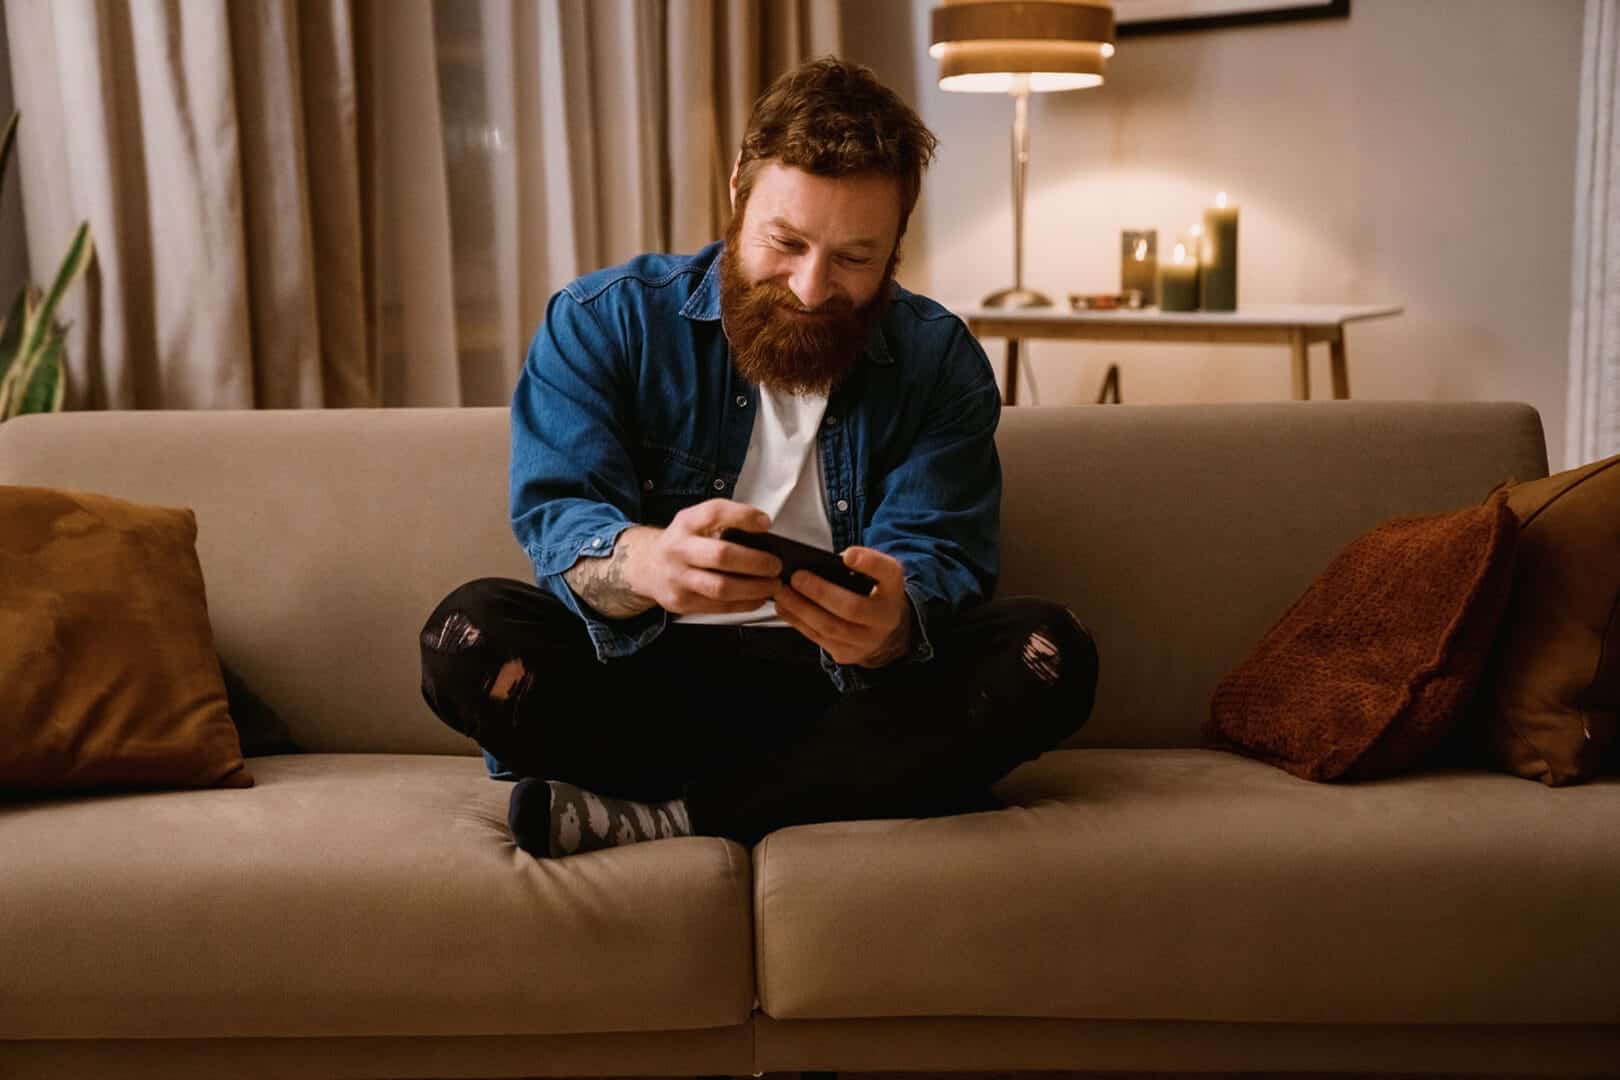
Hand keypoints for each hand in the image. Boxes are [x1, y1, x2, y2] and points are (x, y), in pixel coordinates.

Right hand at [618, 499, 783, 615]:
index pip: (714, 513)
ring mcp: (678, 579)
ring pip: (721, 588)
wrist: (647, 566)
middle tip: (775, 565)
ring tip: (772, 585)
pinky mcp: (682, 602)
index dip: (743, 516)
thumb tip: (764, 530)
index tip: (765, 523)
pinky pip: (719, 607)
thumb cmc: (682, 543)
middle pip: (721, 556)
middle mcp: (679, 549)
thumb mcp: (696, 521)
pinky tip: (758, 597)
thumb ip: (724, 522)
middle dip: (756, 562)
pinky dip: (745, 603)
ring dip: (754, 588)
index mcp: (686, 523)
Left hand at [772, 546, 913, 667]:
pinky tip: (784, 606)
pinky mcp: (846, 654)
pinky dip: (797, 620)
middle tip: (797, 577)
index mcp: (893, 589)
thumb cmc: (870, 595)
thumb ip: (856, 565)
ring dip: (801, 608)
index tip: (848, 555)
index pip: (888, 573)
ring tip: (783, 591)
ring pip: (830, 627)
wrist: (882, 632)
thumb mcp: (874, 576)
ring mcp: (866, 641)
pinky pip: (818, 638)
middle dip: (821, 592)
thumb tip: (816, 562)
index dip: (869, 563)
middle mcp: (885, 618)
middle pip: (852, 607)